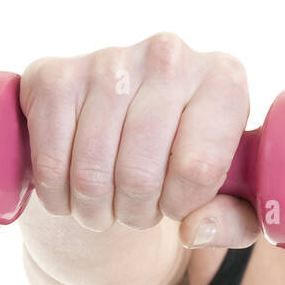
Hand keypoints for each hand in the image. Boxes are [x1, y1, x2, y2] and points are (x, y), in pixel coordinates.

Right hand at [18, 31, 260, 247]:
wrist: (130, 127)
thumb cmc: (190, 163)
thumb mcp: (232, 199)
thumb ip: (234, 222)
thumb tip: (193, 229)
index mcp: (224, 79)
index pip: (197, 167)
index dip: (181, 204)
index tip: (176, 203)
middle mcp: (168, 56)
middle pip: (140, 173)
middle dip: (136, 212)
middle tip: (137, 211)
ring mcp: (108, 60)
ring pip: (92, 172)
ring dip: (95, 209)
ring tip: (107, 206)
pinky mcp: (54, 75)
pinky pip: (50, 160)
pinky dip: (57, 194)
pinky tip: (72, 192)